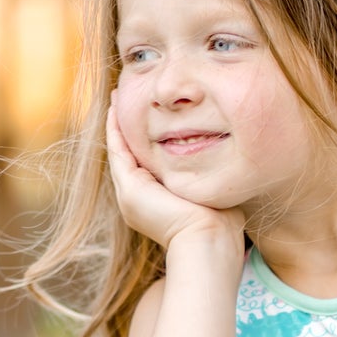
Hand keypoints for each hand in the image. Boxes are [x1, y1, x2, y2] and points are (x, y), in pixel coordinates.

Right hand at [105, 94, 244, 250]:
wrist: (209, 239)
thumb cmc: (220, 224)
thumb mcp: (210, 192)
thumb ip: (206, 176)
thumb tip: (221, 161)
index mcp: (158, 203)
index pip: (146, 164)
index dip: (144, 139)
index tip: (148, 114)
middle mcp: (140, 200)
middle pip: (129, 156)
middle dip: (126, 128)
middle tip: (122, 98)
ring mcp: (131, 195)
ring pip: (120, 152)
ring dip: (117, 124)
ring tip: (115, 97)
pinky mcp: (130, 188)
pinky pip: (117, 151)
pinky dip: (115, 130)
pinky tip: (115, 109)